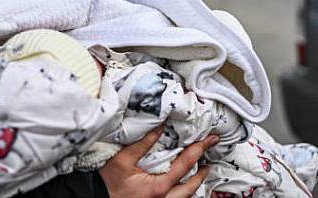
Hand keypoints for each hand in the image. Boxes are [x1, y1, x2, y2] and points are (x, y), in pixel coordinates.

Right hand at [99, 126, 218, 197]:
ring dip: (194, 185)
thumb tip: (159, 128)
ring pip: (185, 197)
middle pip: (191, 187)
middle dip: (202, 173)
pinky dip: (183, 193)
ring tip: (201, 173)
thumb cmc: (107, 184)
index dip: (199, 149)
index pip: (185, 164)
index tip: (209, 140)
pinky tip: (182, 187)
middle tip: (210, 160)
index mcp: (159, 187)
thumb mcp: (123, 160)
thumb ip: (143, 143)